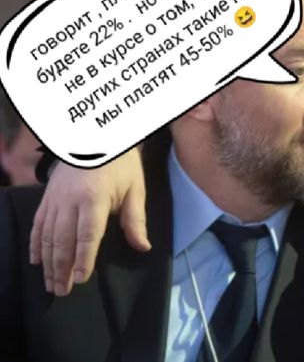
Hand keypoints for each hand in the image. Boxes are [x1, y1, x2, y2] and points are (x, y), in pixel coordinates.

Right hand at [29, 147, 147, 295]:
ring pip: (48, 236)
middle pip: (63, 241)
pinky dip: (36, 244)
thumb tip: (143, 247)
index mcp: (94, 199)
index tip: (81, 279)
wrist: (97, 137)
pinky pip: (38, 225)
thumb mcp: (134, 188)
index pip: (87, 235)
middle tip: (63, 291)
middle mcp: (70, 202)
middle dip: (62, 268)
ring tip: (51, 283)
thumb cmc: (120, 163)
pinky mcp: (47, 198)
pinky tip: (36, 261)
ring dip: (48, 262)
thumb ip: (135, 220)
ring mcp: (55, 200)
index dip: (83, 259)